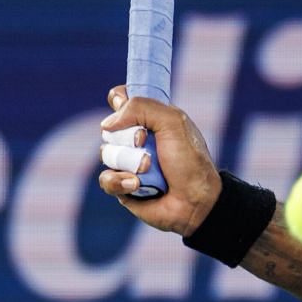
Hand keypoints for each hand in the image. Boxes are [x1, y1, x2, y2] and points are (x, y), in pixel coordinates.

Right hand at [96, 84, 221, 236]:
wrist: (195, 201)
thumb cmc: (189, 161)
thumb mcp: (173, 123)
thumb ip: (141, 107)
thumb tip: (107, 124)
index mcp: (151, 119)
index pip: (122, 99)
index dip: (119, 100)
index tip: (122, 103)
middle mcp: (136, 139)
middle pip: (109, 128)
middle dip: (128, 137)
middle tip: (146, 143)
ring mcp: (128, 162)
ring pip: (106, 153)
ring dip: (129, 161)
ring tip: (149, 169)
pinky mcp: (122, 186)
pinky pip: (106, 179)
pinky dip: (121, 181)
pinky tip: (136, 185)